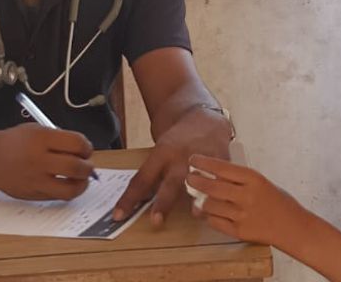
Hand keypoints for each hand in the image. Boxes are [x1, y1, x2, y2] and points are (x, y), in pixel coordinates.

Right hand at [0, 123, 94, 199]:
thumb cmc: (15, 142)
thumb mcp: (38, 130)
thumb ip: (60, 139)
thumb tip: (84, 152)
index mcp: (41, 139)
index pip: (76, 143)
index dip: (87, 147)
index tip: (86, 149)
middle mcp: (38, 160)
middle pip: (75, 168)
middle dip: (88, 168)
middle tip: (87, 165)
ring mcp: (35, 180)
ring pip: (69, 190)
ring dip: (81, 184)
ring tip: (81, 179)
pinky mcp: (32, 195)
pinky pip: (56, 197)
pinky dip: (66, 191)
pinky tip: (65, 184)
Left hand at [112, 107, 230, 225]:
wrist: (204, 120)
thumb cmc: (178, 141)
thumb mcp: (161, 151)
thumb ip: (152, 175)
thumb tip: (136, 202)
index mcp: (162, 153)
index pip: (142, 179)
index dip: (130, 198)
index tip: (118, 216)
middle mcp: (182, 157)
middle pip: (171, 182)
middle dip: (163, 202)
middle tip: (156, 221)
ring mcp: (203, 159)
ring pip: (200, 181)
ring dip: (198, 199)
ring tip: (197, 213)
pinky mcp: (222, 162)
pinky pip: (220, 180)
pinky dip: (219, 194)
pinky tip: (218, 206)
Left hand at [186, 155, 308, 246]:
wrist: (292, 227)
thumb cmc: (277, 201)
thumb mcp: (260, 183)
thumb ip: (237, 180)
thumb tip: (211, 176)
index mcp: (253, 179)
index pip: (222, 168)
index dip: (204, 163)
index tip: (193, 160)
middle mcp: (246, 196)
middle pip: (211, 187)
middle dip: (195, 181)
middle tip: (189, 178)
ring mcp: (242, 215)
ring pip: (209, 206)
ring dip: (200, 201)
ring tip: (197, 197)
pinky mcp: (238, 232)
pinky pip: (214, 222)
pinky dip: (209, 216)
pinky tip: (208, 212)